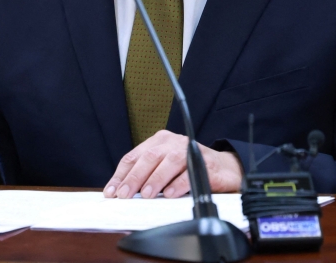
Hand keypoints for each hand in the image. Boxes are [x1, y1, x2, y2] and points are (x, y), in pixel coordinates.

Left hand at [104, 130, 242, 198]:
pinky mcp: (205, 162)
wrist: (224, 168)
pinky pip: (189, 172)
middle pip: (149, 157)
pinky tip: (170, 194)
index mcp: (159, 141)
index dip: (121, 174)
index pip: (134, 156)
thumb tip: (123, 193)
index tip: (111, 191)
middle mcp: (172, 142)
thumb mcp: (164, 168)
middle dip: (134, 178)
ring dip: (155, 179)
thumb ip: (146, 176)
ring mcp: (189, 150)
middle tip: (124, 194)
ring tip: (146, 195)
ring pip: (168, 162)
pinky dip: (178, 184)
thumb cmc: (188, 168)